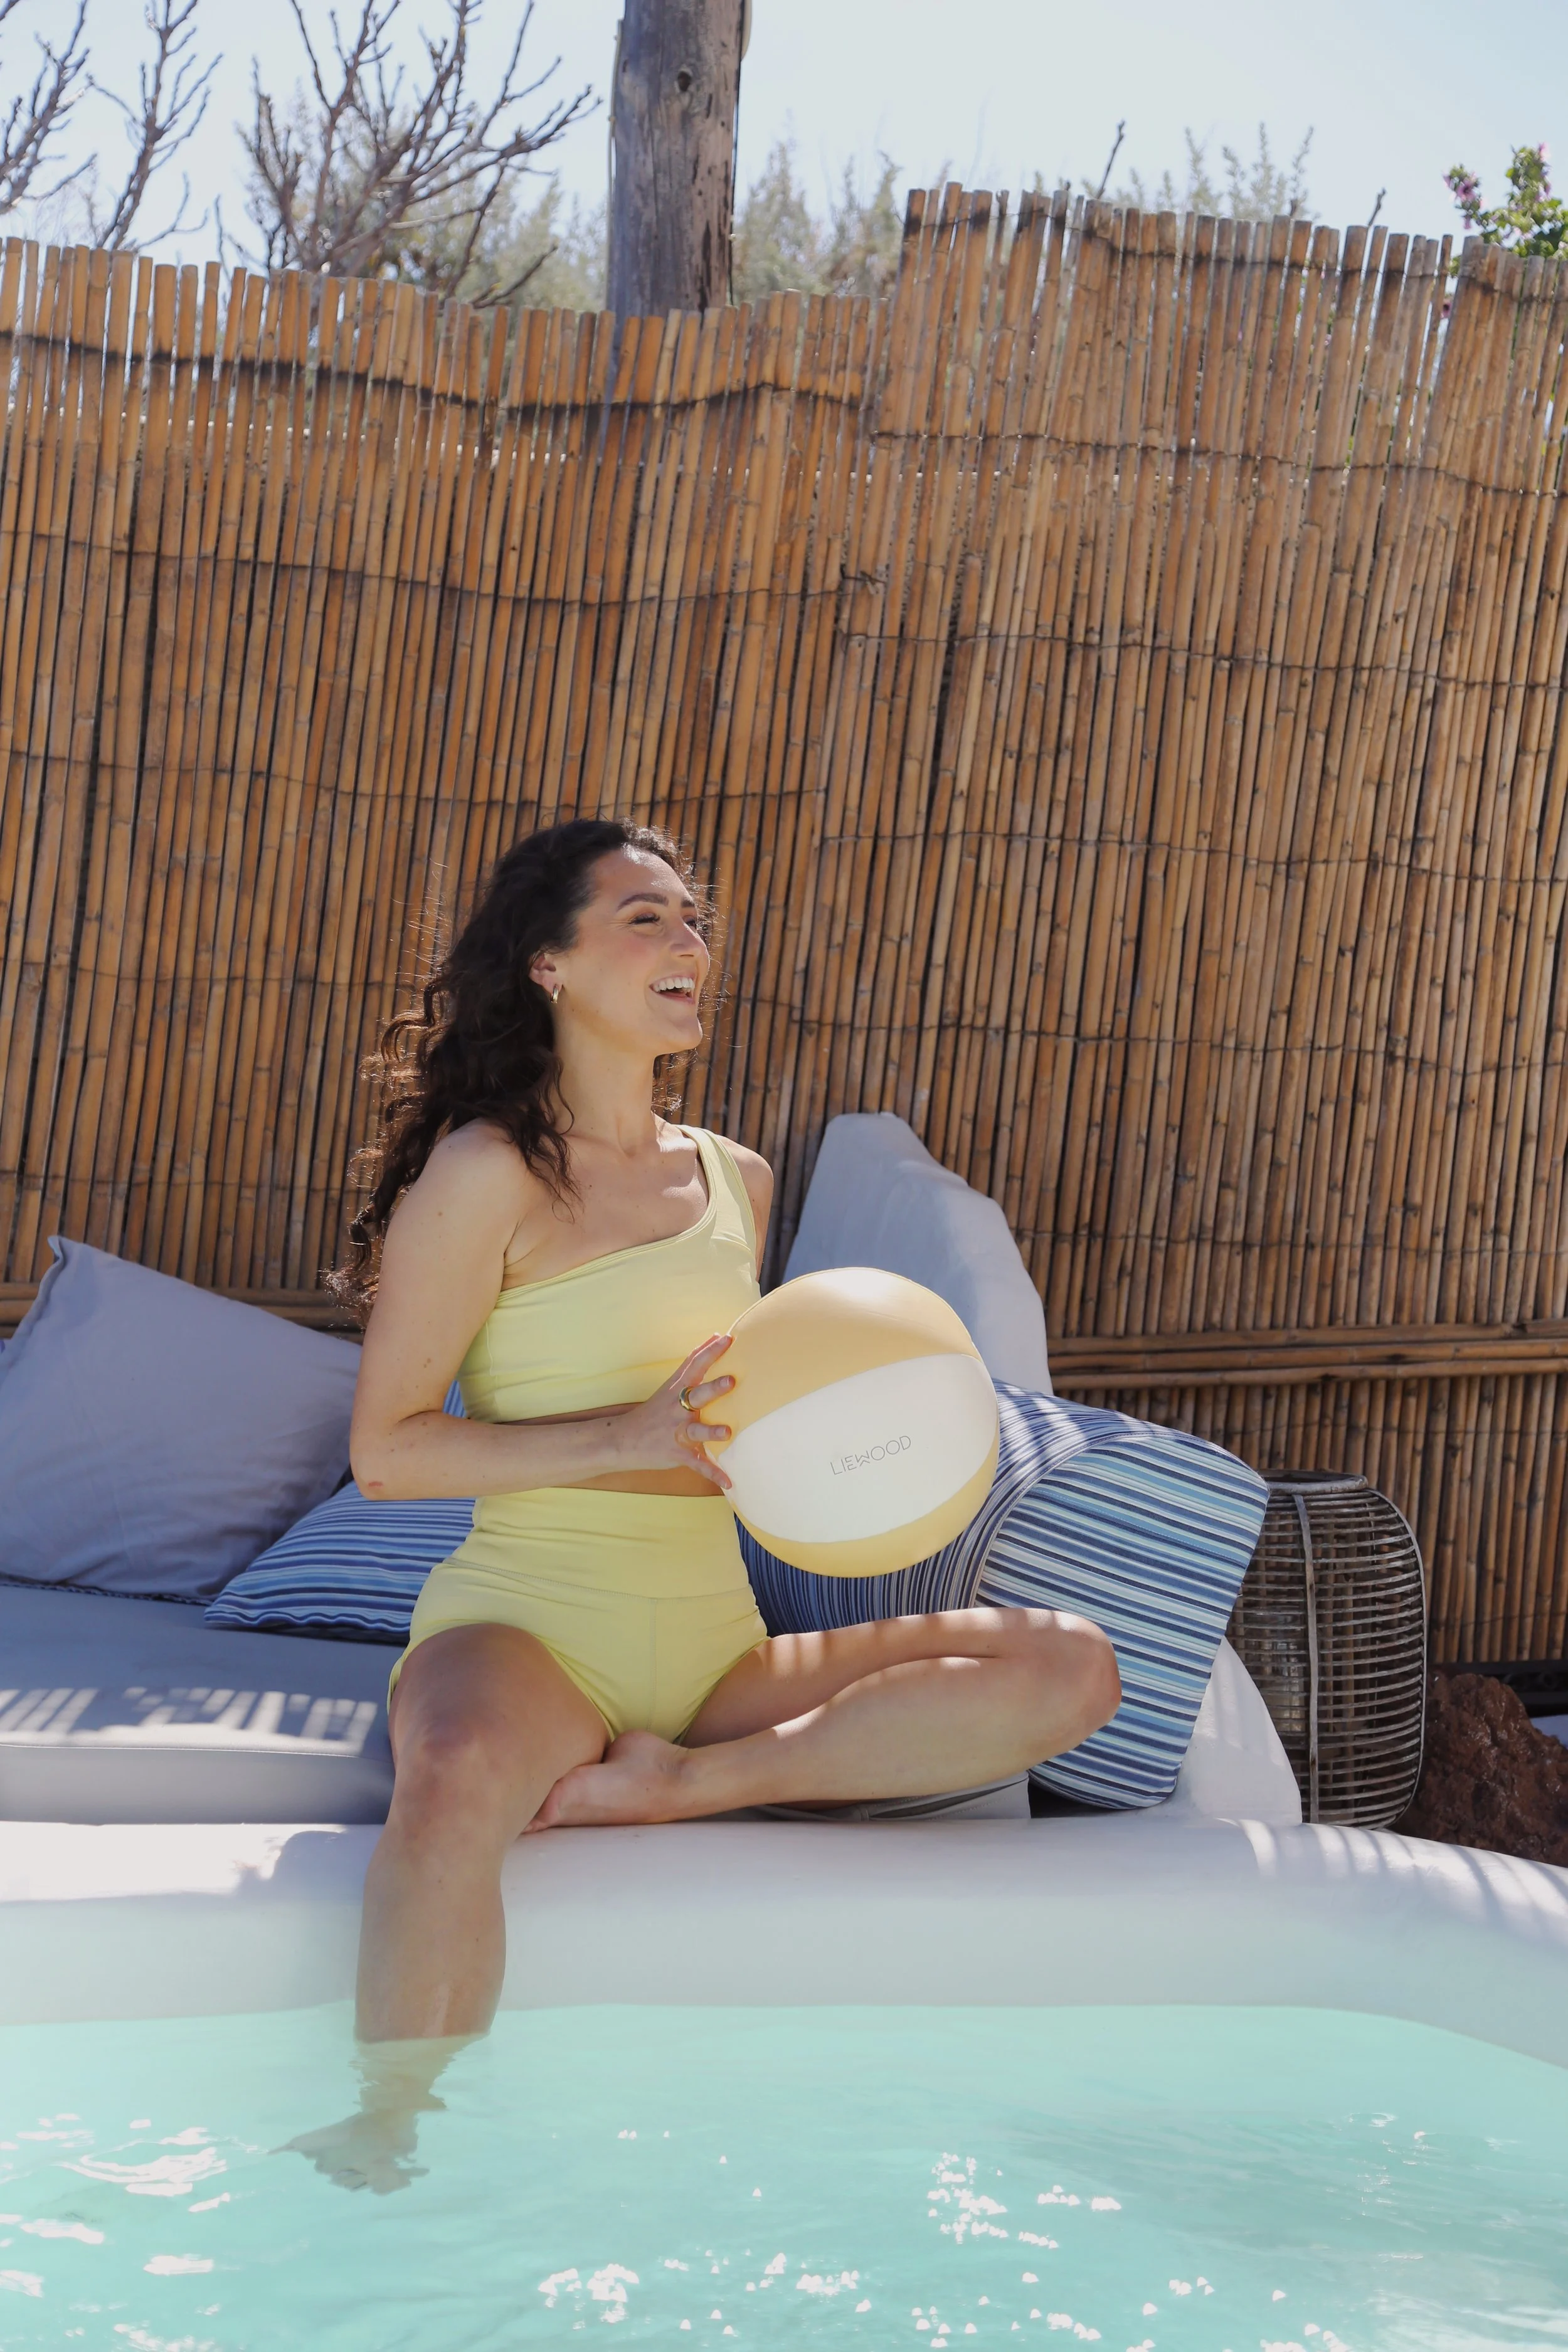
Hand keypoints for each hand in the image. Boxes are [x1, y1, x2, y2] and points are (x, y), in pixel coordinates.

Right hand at [612, 1334, 736, 1490]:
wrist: (623, 1440)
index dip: (710, 1352)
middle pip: (696, 1396)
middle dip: (713, 1389)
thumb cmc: (655, 1411)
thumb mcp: (672, 1385)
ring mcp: (676, 1431)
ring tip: (726, 1431)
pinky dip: (713, 1473)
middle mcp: (677, 1408)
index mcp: (677, 1390)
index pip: (694, 1366)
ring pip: (695, 1430)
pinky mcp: (676, 1453)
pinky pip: (697, 1464)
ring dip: (710, 1431)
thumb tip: (716, 1336)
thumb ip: (694, 1362)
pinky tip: (729, 1482)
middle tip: (731, 1381)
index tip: (727, 1339)